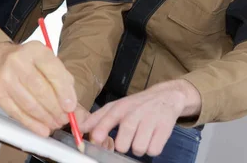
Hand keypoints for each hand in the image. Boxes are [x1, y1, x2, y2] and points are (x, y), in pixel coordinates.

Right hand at [0, 41, 76, 136]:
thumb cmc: (25, 63)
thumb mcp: (45, 61)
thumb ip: (62, 80)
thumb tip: (74, 107)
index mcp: (35, 50)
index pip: (53, 72)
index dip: (64, 92)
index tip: (71, 107)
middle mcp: (18, 61)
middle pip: (41, 90)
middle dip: (56, 109)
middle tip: (64, 119)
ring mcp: (5, 77)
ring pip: (30, 104)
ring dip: (45, 118)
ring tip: (55, 124)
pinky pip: (17, 113)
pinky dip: (32, 124)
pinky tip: (42, 129)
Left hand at [81, 80, 200, 156]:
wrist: (166, 96)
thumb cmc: (137, 105)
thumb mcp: (117, 107)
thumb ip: (97, 119)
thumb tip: (80, 129)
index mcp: (120, 107)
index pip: (107, 118)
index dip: (100, 130)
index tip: (96, 139)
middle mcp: (134, 113)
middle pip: (123, 143)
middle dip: (123, 146)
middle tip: (127, 139)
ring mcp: (150, 120)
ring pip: (138, 149)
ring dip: (138, 148)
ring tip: (141, 137)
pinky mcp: (164, 128)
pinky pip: (153, 150)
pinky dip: (152, 148)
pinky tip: (152, 138)